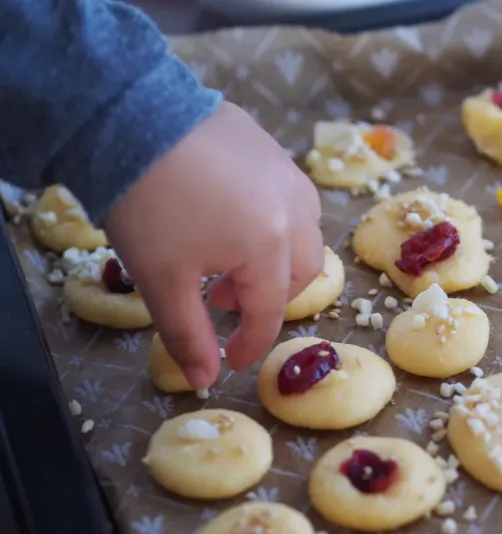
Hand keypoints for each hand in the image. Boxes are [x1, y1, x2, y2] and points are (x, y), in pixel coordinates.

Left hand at [103, 101, 323, 388]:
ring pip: (306, 230)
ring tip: (231, 259)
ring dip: (279, 258)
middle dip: (270, 298)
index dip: (251, 344)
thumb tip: (205, 381)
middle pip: (303, 272)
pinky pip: (290, 196)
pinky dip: (275, 221)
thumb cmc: (146, 205)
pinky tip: (234, 217)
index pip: (270, 311)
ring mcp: (285, 173)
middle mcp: (293, 210)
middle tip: (224, 301)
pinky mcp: (270, 147)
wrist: (126, 115)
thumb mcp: (161, 280)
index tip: (229, 362)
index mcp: (270, 246)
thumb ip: (189, 335)